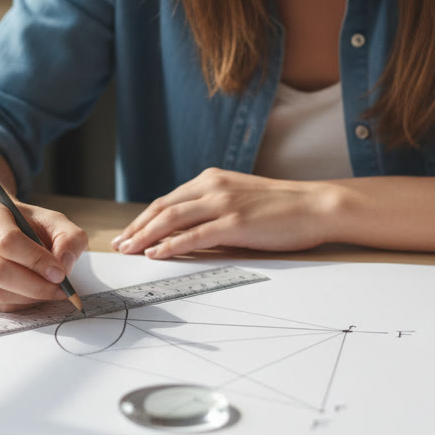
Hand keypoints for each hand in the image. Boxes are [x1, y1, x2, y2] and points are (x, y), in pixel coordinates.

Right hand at [0, 200, 87, 310]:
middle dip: (35, 285)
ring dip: (28, 298)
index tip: (60, 273)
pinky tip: (32, 295)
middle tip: (59, 289)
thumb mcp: (52, 221)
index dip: (36, 261)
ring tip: (49, 292)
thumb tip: (65, 263)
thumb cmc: (26, 226)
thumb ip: (69, 237)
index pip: (7, 241)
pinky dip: (18, 304)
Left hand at [111, 168, 339, 258]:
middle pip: (162, 208)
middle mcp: (213, 186)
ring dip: (144, 236)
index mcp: (212, 179)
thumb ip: (214, 208)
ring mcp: (223, 203)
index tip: (128, 233)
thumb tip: (187, 231)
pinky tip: (156, 254)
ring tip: (128, 250)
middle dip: (136, 227)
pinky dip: (170, 245)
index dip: (143, 218)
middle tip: (118, 244)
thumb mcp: (241, 199)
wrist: (316, 205)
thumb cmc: (282, 207)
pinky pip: (194, 236)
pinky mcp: (235, 223)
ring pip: (171, 219)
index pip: (168, 200)